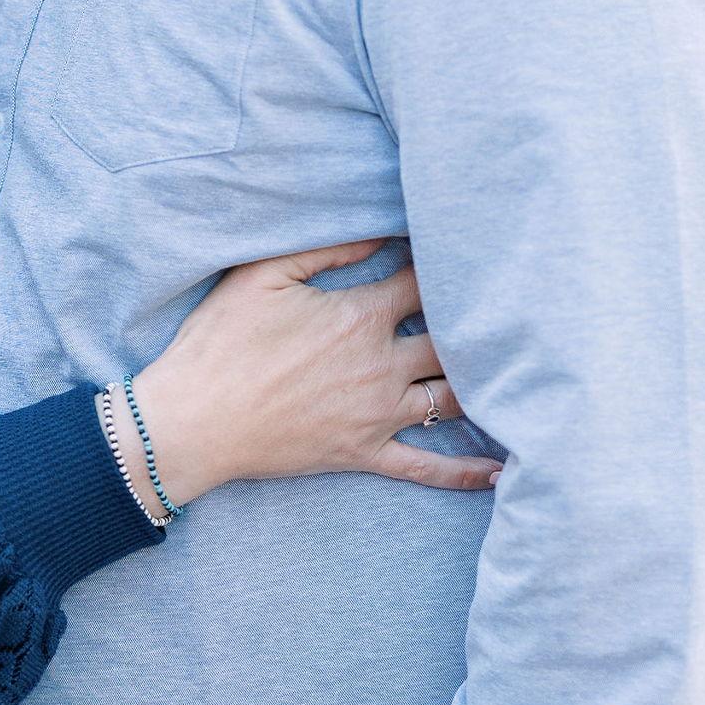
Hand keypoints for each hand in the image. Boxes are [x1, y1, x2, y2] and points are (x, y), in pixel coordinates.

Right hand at [127, 240, 501, 507]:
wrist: (192, 422)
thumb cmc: (219, 342)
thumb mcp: (261, 275)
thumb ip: (325, 248)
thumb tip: (378, 232)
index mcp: (359, 316)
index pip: (422, 282)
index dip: (442, 264)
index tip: (459, 253)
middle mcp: (381, 365)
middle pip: (451, 339)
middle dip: (476, 322)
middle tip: (504, 309)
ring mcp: (377, 414)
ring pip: (452, 398)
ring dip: (482, 383)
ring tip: (511, 370)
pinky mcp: (364, 453)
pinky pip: (428, 468)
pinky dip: (467, 472)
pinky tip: (501, 469)